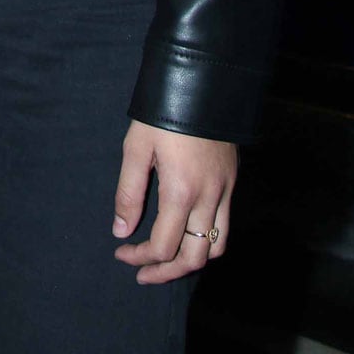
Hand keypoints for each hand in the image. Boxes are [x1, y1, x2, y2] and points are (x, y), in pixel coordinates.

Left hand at [111, 119, 235, 284]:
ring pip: (216, 247)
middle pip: (193, 257)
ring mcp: (225, 190)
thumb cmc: (162, 112)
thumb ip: (128, 194)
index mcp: (181, 191)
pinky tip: (187, 232)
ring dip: (191, 259)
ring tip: (167, 260)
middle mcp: (209, 197)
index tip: (122, 252)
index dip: (140, 257)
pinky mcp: (232, 180)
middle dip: (166, 272)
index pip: (164, 246)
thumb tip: (121, 232)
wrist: (201, 80)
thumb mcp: (136, 147)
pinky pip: (225, 225)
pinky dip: (208, 239)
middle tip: (142, 272)